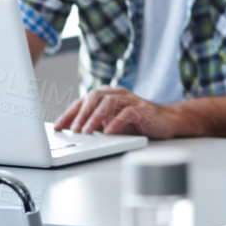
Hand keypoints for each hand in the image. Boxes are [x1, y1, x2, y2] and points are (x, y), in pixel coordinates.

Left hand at [56, 86, 177, 137]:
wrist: (167, 120)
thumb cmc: (138, 122)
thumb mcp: (112, 122)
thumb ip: (96, 123)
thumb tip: (73, 130)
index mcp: (109, 95)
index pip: (85, 100)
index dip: (70, 113)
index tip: (57, 127)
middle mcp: (119, 94)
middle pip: (95, 96)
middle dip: (81, 113)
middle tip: (72, 130)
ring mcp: (132, 100)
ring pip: (109, 102)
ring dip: (95, 118)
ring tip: (86, 132)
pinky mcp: (144, 109)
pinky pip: (128, 112)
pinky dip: (116, 121)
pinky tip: (108, 131)